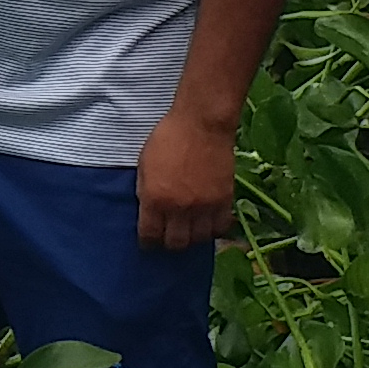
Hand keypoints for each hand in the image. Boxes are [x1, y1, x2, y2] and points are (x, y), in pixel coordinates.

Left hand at [136, 107, 239, 248]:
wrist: (201, 123)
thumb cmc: (168, 137)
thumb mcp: (144, 164)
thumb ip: (145, 191)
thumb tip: (148, 211)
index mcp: (155, 199)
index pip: (150, 235)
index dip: (148, 242)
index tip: (149, 241)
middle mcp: (179, 208)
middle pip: (175, 243)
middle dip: (169, 242)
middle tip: (168, 236)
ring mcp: (203, 206)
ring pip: (199, 239)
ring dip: (192, 237)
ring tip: (189, 230)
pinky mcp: (224, 200)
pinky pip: (220, 227)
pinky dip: (213, 229)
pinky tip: (208, 223)